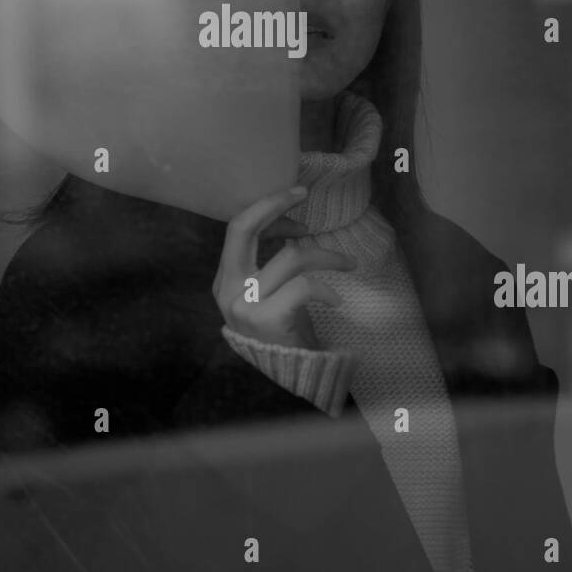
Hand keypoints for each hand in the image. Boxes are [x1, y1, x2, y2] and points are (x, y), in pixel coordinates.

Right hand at [212, 185, 356, 348]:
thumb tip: (291, 222)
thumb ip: (269, 259)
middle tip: (303, 194)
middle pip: (243, 229)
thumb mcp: (267, 291)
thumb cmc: (285, 329)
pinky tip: (336, 299)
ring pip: (289, 256)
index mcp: (224, 280)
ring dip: (326, 255)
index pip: (238, 229)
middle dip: (274, 203)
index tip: (296, 199)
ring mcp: (245, 305)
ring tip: (347, 263)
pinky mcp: (268, 320)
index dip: (267, 208)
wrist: (293, 377)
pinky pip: (303, 286)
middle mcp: (227, 290)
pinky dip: (326, 288)